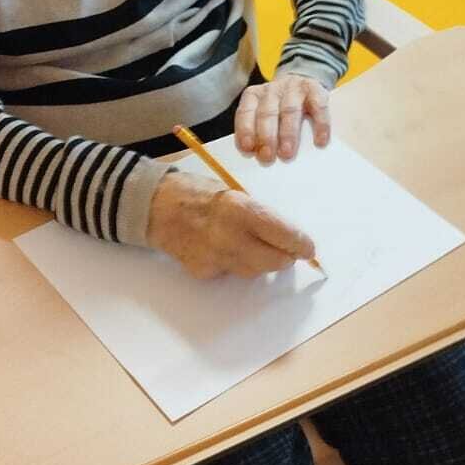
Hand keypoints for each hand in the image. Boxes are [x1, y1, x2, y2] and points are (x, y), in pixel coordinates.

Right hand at [147, 170, 315, 279]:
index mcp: (243, 210)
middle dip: (285, 257)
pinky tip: (222, 247)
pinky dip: (235, 263)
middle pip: (276, 262)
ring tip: (247, 242)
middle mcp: (232, 237)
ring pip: (256, 271)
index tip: (308, 248)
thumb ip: (259, 215)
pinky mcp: (205, 272)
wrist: (156, 206)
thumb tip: (287, 236)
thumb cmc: (198, 192)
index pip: (286, 236)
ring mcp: (217, 258)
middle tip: (286, 250)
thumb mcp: (235, 194)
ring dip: (260, 261)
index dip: (302, 245)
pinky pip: (232, 272)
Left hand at [234, 73, 330, 164]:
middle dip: (266, 136)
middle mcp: (272, 90)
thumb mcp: (266, 115)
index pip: (245, 111)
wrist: (303, 82)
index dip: (246, 129)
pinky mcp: (315, 89)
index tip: (248, 148)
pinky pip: (318, 106)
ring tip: (287, 153)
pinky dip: (320, 125)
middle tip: (267, 156)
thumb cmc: (280, 108)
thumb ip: (261, 131)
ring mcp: (294, 88)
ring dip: (288, 133)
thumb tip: (262, 156)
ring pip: (290, 110)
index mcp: (254, 96)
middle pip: (267, 112)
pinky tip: (320, 141)